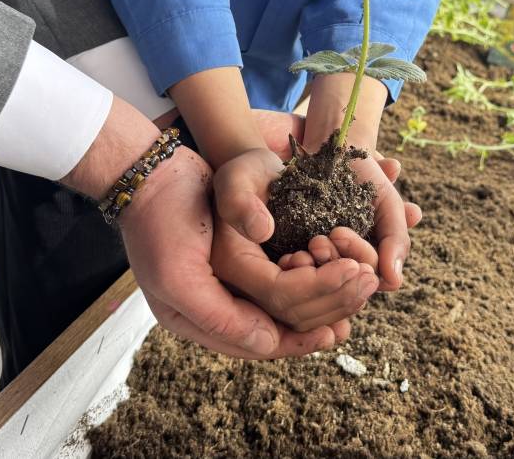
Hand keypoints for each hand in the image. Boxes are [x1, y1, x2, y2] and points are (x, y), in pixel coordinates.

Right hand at [63, 97, 343, 358]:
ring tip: (358, 279)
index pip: (265, 336)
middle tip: (364, 287)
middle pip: (283, 324)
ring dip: (325, 293)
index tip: (343, 312)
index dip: (306, 328)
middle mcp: (216, 309)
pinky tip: (336, 263)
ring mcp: (228, 284)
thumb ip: (219, 315)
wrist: (148, 172)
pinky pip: (285, 279)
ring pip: (289, 304)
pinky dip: (313, 274)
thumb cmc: (159, 218)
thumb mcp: (178, 273)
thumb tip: (268, 339)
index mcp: (199, 320)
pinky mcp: (240, 260)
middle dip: (327, 308)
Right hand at [208, 110, 422, 332]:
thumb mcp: (238, 176)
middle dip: (337, 298)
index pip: (279, 293)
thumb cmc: (245, 172)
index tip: (353, 266)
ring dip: (341, 305)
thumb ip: (240, 202)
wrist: (247, 179)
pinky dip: (334, 306)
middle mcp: (243, 290)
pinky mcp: (278, 292)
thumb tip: (262, 231)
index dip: (319, 284)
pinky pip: (305, 313)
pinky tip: (356, 291)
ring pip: (302, 320)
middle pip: (293, 314)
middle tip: (371, 277)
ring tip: (370, 280)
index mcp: (233, 266)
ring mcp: (261, 296)